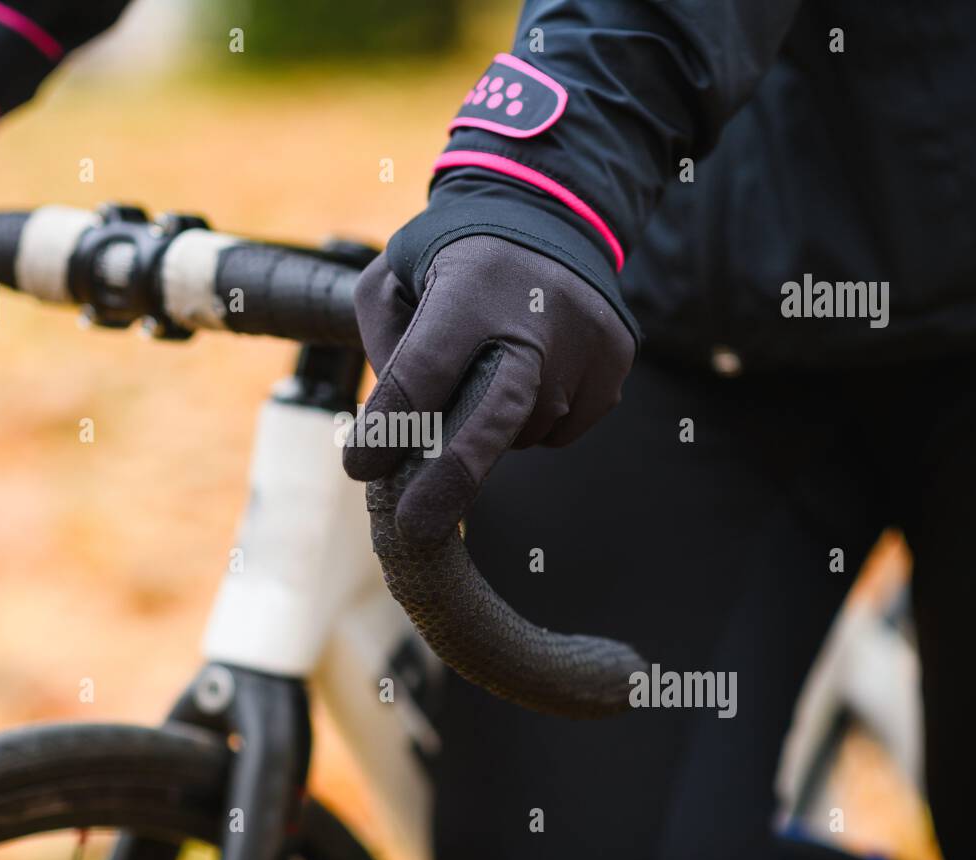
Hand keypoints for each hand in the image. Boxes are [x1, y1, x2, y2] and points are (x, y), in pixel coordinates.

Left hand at [343, 234, 635, 543]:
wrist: (552, 215)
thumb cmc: (453, 256)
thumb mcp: (395, 277)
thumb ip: (384, 346)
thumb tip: (393, 430)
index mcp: (471, 287)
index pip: (424, 373)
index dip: (390, 427)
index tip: (360, 467)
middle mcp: (538, 316)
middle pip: (494, 416)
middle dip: (450, 480)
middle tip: (417, 527)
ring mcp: (586, 343)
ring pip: (524, 431)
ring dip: (489, 432)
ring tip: (482, 379)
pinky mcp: (615, 365)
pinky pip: (561, 428)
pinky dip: (532, 421)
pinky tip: (525, 374)